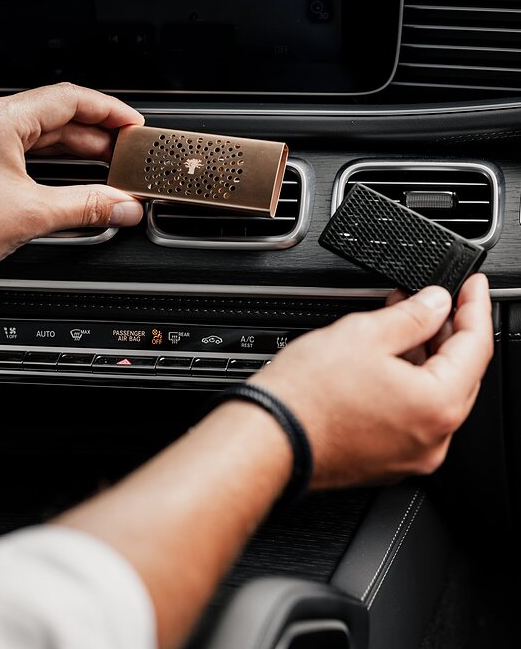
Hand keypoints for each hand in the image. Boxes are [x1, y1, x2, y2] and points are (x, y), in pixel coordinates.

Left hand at [0, 83, 144, 282]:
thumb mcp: (28, 216)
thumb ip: (85, 207)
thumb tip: (121, 206)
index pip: (68, 98)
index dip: (109, 110)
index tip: (132, 124)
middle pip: (49, 115)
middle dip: (91, 135)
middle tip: (122, 154)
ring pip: (27, 135)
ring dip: (66, 150)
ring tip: (99, 167)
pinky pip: (7, 152)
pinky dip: (38, 164)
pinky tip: (57, 180)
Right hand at [253, 274, 492, 487]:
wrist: (269, 437)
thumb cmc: (306, 395)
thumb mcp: (365, 333)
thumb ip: (413, 315)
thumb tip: (436, 303)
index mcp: (437, 405)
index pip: (477, 347)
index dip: (476, 307)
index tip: (474, 285)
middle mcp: (433, 438)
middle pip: (461, 374)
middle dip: (450, 331)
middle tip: (436, 298)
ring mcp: (410, 454)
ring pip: (436, 395)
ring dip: (427, 355)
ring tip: (402, 321)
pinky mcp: (387, 460)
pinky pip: (413, 415)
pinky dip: (409, 383)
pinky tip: (388, 358)